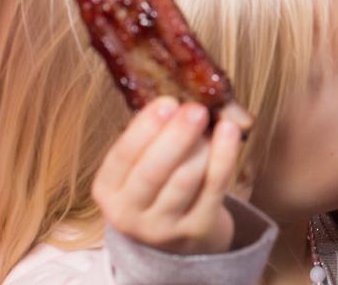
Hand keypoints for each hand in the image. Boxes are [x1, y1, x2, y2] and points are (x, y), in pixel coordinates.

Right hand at [92, 97, 247, 255]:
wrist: (180, 237)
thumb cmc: (159, 187)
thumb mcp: (140, 167)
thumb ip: (151, 136)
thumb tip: (175, 99)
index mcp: (108, 191)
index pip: (121, 157)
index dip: (144, 129)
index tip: (167, 102)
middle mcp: (128, 214)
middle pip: (152, 172)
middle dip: (176, 137)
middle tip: (195, 109)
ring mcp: (163, 227)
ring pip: (185, 180)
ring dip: (202, 146)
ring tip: (213, 122)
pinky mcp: (197, 230)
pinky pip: (214, 188)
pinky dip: (224, 156)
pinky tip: (229, 132)